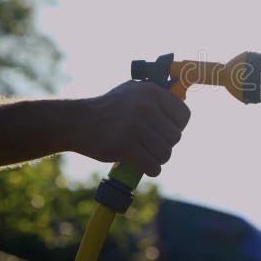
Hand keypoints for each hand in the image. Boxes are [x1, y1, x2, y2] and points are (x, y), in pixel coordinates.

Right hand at [73, 81, 190, 176]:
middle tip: (152, 145)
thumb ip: (156, 96)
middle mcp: (145, 106)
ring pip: (165, 153)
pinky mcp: (125, 146)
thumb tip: (181, 97)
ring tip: (148, 155)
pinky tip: (146, 167)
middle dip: (166, 145)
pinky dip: (152, 170)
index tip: (166, 131)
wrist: (76, 121)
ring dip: (159, 159)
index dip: (178, 127)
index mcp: (150, 91)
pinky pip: (152, 165)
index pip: (184, 115)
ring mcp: (134, 127)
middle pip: (175, 137)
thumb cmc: (109, 107)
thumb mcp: (132, 91)